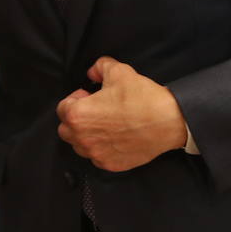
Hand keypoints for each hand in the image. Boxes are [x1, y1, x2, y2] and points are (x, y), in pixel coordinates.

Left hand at [55, 57, 188, 171]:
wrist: (168, 121)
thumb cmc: (142, 98)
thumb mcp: (118, 71)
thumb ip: (99, 67)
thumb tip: (92, 72)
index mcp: (78, 115)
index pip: (62, 109)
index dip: (74, 99)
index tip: (88, 97)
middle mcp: (83, 138)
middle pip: (66, 129)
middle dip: (76, 119)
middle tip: (94, 110)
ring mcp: (97, 154)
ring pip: (79, 146)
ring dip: (86, 135)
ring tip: (105, 124)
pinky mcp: (111, 164)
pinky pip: (96, 157)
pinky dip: (101, 148)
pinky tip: (115, 137)